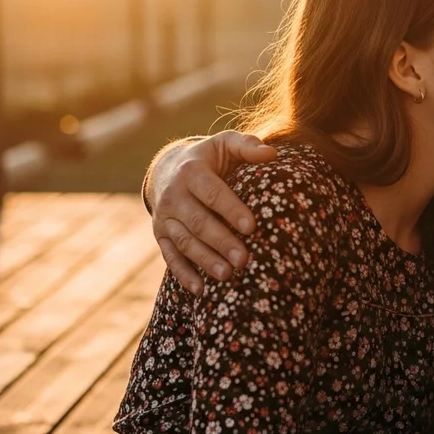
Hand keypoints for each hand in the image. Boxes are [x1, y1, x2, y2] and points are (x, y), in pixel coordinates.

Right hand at [149, 131, 276, 293]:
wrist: (167, 167)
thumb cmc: (210, 157)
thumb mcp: (225, 143)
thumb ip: (247, 146)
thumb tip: (272, 154)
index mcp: (191, 171)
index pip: (212, 192)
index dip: (231, 209)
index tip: (252, 226)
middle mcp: (173, 195)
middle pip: (198, 221)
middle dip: (221, 241)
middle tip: (244, 259)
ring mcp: (164, 217)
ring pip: (184, 241)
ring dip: (205, 260)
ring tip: (228, 275)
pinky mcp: (160, 235)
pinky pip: (170, 257)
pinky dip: (184, 274)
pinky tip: (201, 291)